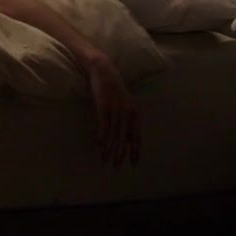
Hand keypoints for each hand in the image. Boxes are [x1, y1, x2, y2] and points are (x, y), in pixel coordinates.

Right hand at [80, 52, 139, 166]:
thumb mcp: (125, 102)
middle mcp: (128, 112)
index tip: (133, 164)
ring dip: (109, 148)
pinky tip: (98, 145)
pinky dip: (102, 137)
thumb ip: (127, 117)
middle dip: (121, 153)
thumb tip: (126, 134)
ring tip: (105, 159)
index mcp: (135, 113)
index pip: (136, 136)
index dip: (135, 151)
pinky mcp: (104, 106)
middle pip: (125, 138)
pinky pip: (104, 125)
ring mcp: (116, 109)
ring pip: (114, 134)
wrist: (104, 70)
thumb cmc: (113, 87)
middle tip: (117, 165)